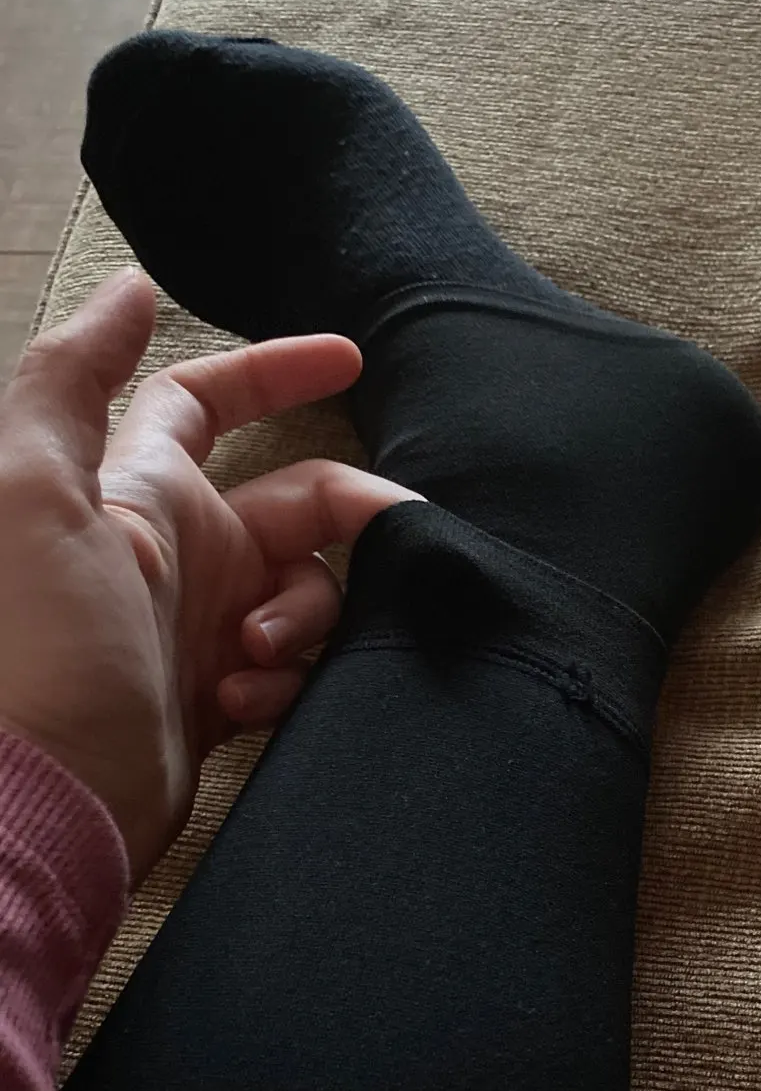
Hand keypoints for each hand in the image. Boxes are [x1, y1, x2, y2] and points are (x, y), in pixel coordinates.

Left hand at [0, 267, 420, 882]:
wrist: (42, 799)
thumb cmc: (33, 647)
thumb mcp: (29, 491)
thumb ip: (72, 379)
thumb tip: (129, 290)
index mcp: (130, 493)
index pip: (205, 404)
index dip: (276, 372)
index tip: (350, 363)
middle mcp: (170, 552)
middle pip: (292, 503)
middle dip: (344, 517)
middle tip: (393, 542)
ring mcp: (198, 628)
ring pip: (305, 589)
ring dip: (302, 617)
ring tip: (250, 657)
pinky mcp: (216, 698)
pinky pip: (291, 665)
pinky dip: (282, 680)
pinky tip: (240, 703)